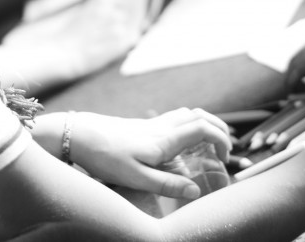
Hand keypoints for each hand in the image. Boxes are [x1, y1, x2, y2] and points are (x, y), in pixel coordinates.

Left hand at [68, 108, 231, 199]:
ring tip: (211, 143)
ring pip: (188, 113)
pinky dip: (190, 124)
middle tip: (225, 149)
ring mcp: (153, 123)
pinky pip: (176, 117)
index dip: (220, 138)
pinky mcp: (144, 124)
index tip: (224, 156)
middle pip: (200, 114)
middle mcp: (162, 126)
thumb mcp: (136, 178)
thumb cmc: (105, 157)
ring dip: (206, 123)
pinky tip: (183, 141)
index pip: (203, 128)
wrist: (79, 134)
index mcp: (164, 139)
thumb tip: (195, 190)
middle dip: (219, 127)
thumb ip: (167, 184)